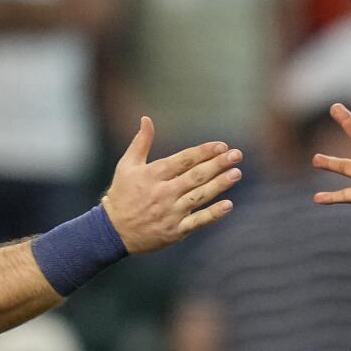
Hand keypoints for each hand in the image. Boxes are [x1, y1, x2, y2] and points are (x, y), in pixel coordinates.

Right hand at [101, 116, 241, 253]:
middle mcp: (163, 193)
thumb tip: (146, 119)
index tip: (221, 146)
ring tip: (236, 173)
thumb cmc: (121, 195)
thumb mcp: (126, 165)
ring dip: (220, 185)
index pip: (183, 160)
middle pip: (195, 176)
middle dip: (218, 164)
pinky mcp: (174, 231)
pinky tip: (228, 204)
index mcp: (152, 175)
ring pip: (199, 196)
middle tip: (237, 155)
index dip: (203, 152)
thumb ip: (140, 142)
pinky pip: (197, 221)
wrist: (112, 232)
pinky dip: (213, 214)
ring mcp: (170, 213)